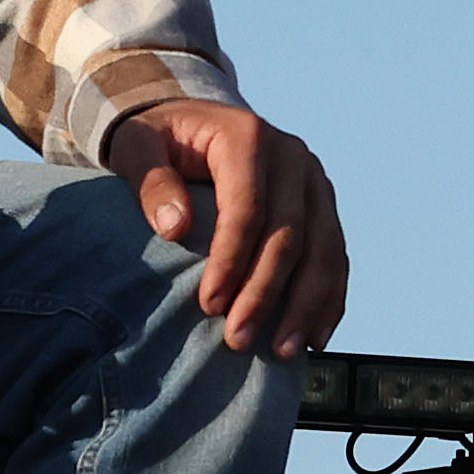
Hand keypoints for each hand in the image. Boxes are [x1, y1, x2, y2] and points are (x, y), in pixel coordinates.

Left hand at [102, 99, 347, 355]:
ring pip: (323, 249)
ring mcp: (314, 182)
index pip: (248, 207)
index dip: (232, 260)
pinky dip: (328, 298)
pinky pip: (336, 255)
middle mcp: (292, 156)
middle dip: (266, 293)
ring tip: (284, 352)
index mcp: (248, 137)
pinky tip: (315, 337)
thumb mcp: (138, 148)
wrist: (189, 121)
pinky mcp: (322, 205)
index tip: (208, 306)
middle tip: (238, 340)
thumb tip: (175, 228)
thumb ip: (151, 182)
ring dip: (306, 306)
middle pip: (290, 234)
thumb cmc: (157, 139)